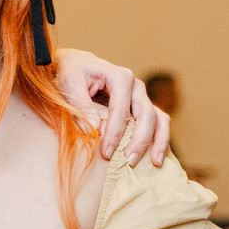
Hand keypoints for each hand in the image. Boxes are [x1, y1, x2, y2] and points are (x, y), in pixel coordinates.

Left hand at [51, 50, 170, 167]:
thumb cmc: (72, 73)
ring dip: (158, 141)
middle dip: (140, 140)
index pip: (121, 109)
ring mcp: (141, 98)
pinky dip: (159, 140)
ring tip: (155, 163)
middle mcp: (135, 86)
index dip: (115, 133)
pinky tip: (155, 158)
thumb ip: (81, 106)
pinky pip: (157, 123)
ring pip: (158, 119)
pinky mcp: (141, 109)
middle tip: (129, 161)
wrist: (77, 65)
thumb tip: (95, 130)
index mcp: (119, 77)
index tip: (106, 154)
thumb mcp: (70, 84)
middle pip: (147, 114)